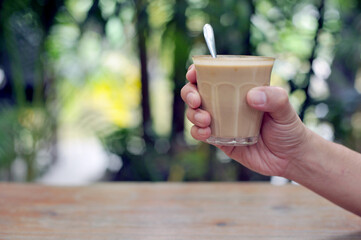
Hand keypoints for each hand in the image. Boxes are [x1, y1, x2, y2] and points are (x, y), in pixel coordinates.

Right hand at [181, 64, 311, 176]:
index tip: (193, 74)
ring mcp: (221, 122)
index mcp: (238, 89)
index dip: (198, 72)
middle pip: (196, 92)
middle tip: (196, 100)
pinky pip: (200, 134)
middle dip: (189, 93)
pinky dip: (197, 132)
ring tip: (206, 119)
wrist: (290, 158)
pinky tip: (207, 133)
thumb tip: (252, 96)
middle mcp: (226, 103)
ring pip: (195, 113)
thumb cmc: (289, 128)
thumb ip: (275, 98)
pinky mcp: (219, 140)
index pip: (213, 75)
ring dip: (193, 114)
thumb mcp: (286, 109)